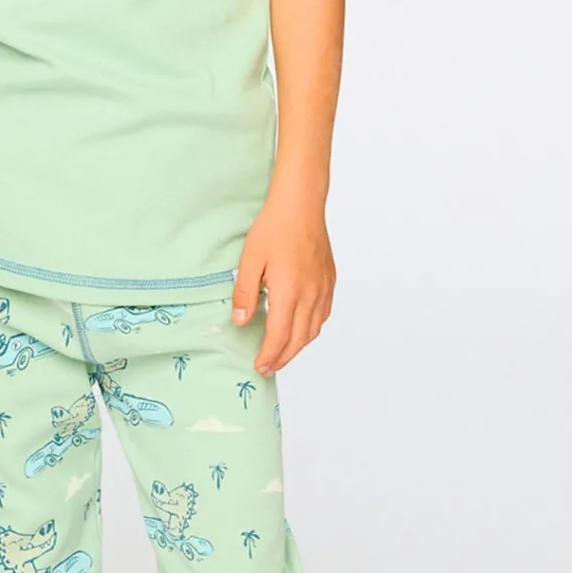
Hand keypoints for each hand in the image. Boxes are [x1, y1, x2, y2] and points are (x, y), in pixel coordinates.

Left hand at [231, 189, 335, 375]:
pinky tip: (301, 330)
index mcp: (289, 291)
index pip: (279, 336)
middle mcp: (310, 294)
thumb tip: (242, 321)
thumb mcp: (250, 260)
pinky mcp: (329, 281)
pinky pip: (323, 315)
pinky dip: (311, 329)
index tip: (259, 366)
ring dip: (298, 347)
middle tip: (268, 368)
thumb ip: (245, 293)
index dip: (269, 355)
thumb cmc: (274, 227)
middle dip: (283, 357)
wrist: (301, 205)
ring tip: (282, 354)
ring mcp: (323, 288)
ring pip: (313, 330)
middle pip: (298, 339)